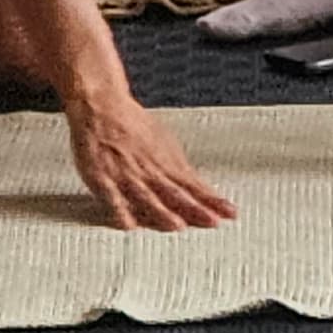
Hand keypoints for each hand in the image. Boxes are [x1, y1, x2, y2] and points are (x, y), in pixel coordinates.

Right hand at [67, 94, 234, 232]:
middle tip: (213, 223)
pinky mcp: (101, 177)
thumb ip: (177, 168)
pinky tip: (129, 226)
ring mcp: (126, 174)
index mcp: (166, 162)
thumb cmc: (133, 126)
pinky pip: (112, 197)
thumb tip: (201, 189)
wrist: (101, 106)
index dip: (212, 200)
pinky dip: (120, 211)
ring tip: (178, 226)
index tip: (231, 213)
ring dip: (162, 212)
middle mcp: (149, 169)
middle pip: (175, 193)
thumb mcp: (162, 143)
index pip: (193, 186)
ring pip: (147, 196)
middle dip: (195, 209)